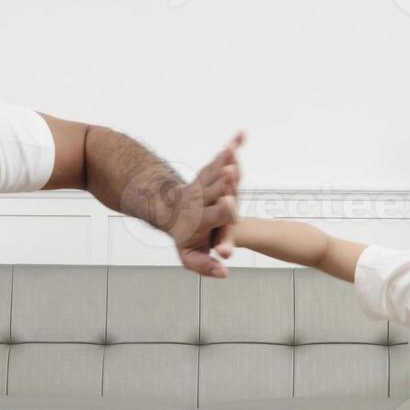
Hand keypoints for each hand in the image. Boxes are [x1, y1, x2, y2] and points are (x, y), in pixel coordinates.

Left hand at [171, 132, 243, 278]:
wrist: (167, 211)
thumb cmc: (184, 236)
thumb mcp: (190, 256)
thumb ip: (206, 266)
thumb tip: (224, 273)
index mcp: (200, 220)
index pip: (212, 215)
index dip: (220, 209)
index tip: (228, 202)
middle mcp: (200, 200)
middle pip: (214, 190)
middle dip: (223, 180)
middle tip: (231, 170)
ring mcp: (203, 185)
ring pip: (214, 170)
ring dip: (225, 159)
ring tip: (234, 146)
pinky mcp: (207, 174)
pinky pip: (219, 159)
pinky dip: (231, 146)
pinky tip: (241, 135)